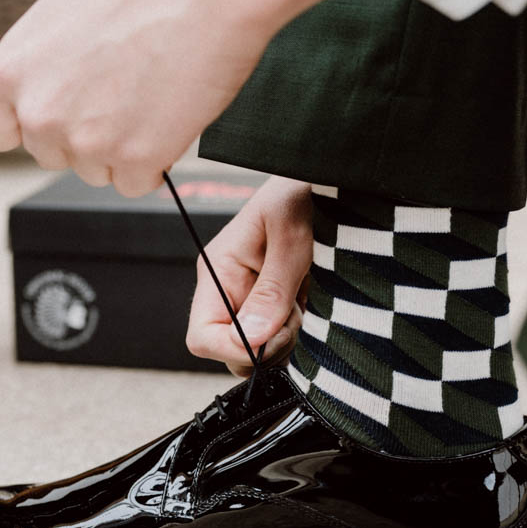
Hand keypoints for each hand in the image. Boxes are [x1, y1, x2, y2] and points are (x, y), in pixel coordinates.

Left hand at [0, 0, 363, 197]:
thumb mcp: (62, 14)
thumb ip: (41, 65)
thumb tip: (42, 94)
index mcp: (11, 72)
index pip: (0, 132)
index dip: (33, 127)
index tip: (57, 122)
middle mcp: (40, 113)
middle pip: (52, 154)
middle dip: (84, 134)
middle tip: (123, 92)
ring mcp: (86, 141)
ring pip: (96, 171)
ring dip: (122, 148)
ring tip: (151, 94)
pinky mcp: (134, 160)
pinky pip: (137, 183)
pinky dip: (156, 160)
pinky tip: (169, 115)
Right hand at [185, 177, 311, 377]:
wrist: (324, 176)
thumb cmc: (303, 195)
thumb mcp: (292, 239)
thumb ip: (271, 291)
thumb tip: (252, 339)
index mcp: (219, 272)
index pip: (201, 337)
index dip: (233, 349)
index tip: (271, 335)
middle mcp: (228, 291)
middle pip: (229, 351)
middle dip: (266, 347)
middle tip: (296, 316)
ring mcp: (251, 299)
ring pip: (256, 350)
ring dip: (285, 340)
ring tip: (306, 304)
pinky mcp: (274, 303)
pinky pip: (277, 339)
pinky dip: (297, 334)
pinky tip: (310, 306)